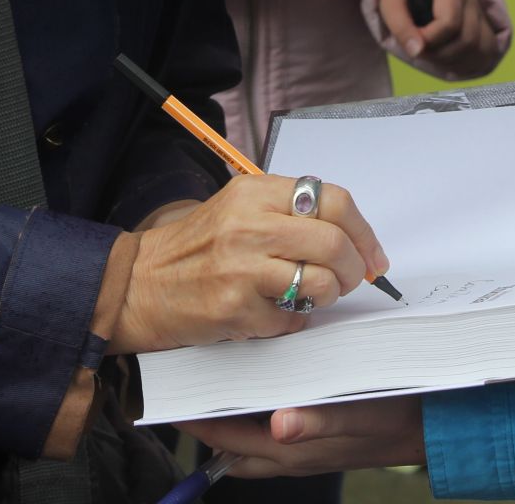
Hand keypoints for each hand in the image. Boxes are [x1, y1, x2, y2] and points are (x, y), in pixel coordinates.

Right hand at [110, 174, 389, 354]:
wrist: (140, 284)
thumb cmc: (197, 248)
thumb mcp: (238, 208)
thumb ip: (288, 212)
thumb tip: (352, 236)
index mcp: (255, 192)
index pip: (334, 200)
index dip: (364, 232)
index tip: (373, 256)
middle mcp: (249, 224)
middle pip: (334, 244)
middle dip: (355, 270)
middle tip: (350, 281)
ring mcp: (241, 268)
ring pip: (321, 283)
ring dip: (327, 297)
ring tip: (310, 297)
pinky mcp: (235, 308)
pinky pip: (292, 319)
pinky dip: (292, 321)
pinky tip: (272, 312)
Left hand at [179, 395, 425, 476]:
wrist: (434, 423)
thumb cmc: (397, 415)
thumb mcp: (360, 414)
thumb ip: (318, 421)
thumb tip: (278, 425)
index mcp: (292, 448)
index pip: (226, 440)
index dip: (195, 421)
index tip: (169, 398)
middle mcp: (291, 452)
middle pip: (230, 442)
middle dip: (205, 418)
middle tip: (183, 384)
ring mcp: (303, 447)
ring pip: (250, 438)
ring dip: (230, 414)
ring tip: (212, 380)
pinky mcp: (317, 436)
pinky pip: (273, 429)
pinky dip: (257, 411)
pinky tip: (261, 382)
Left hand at [378, 0, 499, 74]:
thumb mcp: (391, 3)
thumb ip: (400, 26)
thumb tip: (415, 51)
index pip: (450, 23)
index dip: (430, 40)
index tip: (413, 42)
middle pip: (467, 40)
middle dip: (440, 54)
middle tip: (420, 51)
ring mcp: (481, 13)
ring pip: (481, 49)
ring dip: (454, 62)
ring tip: (433, 54)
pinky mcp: (486, 26)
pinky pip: (488, 53)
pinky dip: (469, 63)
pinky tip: (448, 59)